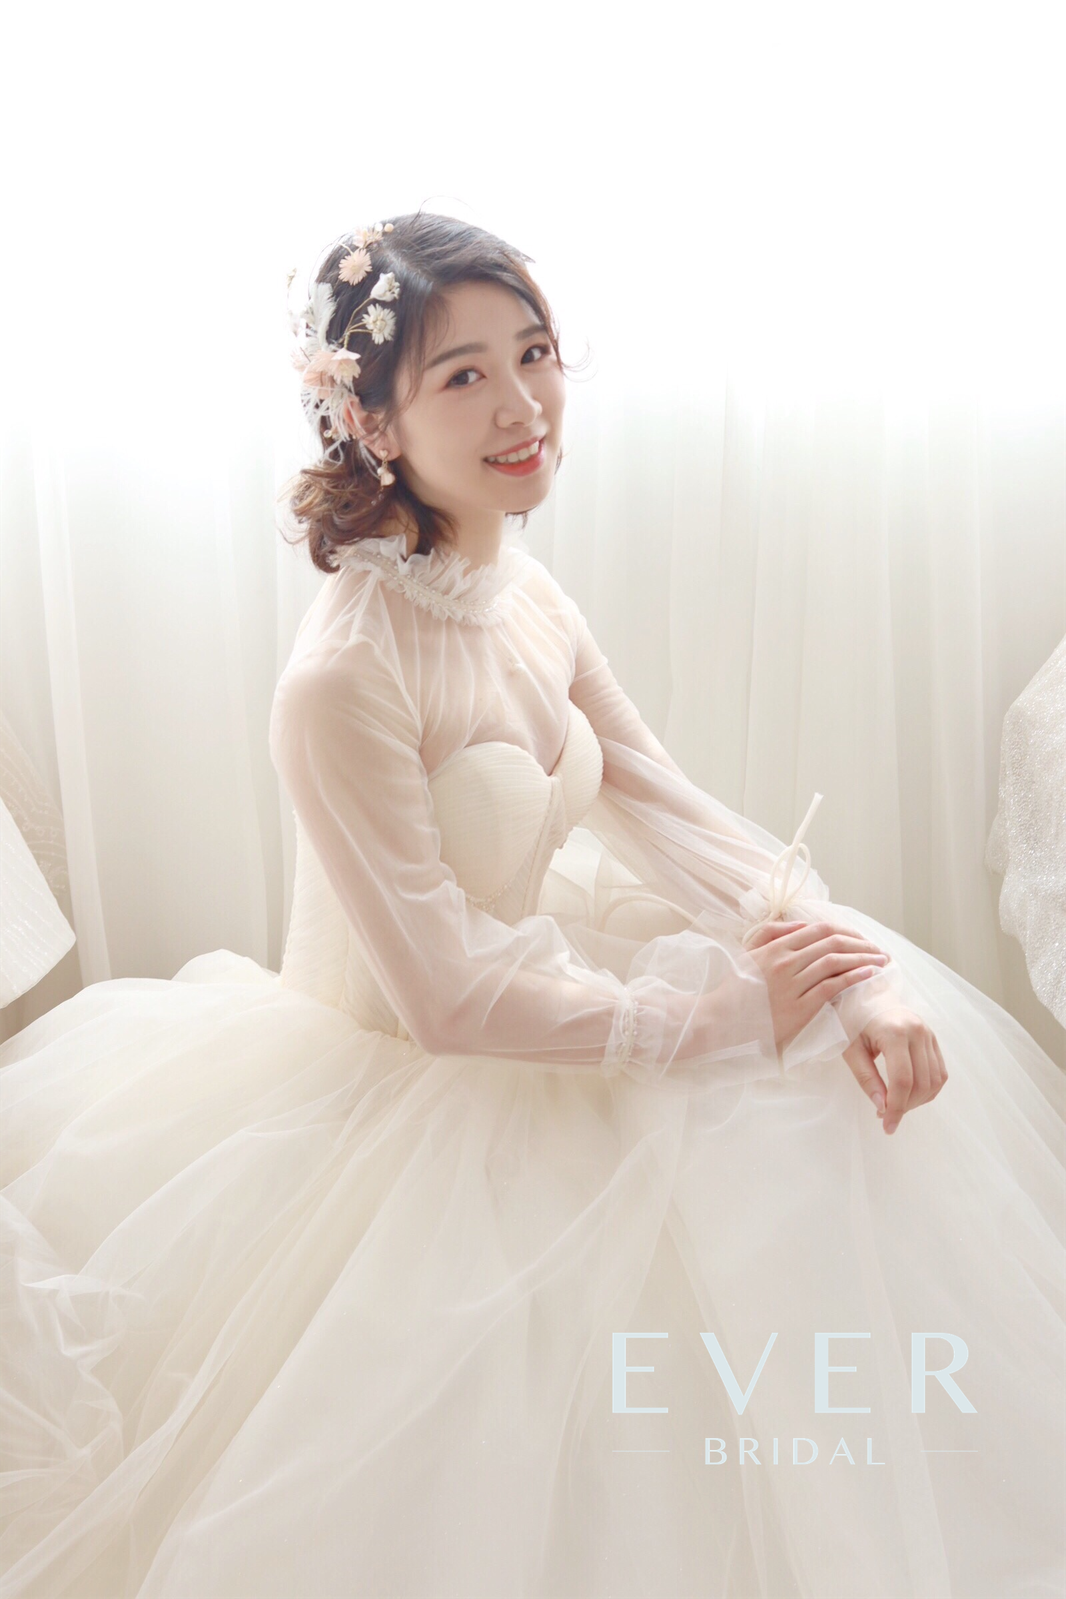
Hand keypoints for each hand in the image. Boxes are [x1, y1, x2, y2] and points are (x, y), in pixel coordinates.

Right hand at [744, 920, 891, 1052]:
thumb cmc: (734, 991)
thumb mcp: (747, 954)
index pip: (818, 930)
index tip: (861, 937)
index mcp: (774, 947)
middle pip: (831, 943)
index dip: (845, 931)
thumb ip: (770, 934)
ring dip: (863, 958)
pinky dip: (853, 977)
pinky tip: (868, 974)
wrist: (721, 1022)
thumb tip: (800, 924)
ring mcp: (793, 984)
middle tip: (878, 949)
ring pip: (835, 962)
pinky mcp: (800, 1008)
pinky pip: (832, 986)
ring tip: (881, 960)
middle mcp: (785, 962)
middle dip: (860, 943)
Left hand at [842, 1008, 948, 1133]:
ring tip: (896, 1105)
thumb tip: (882, 1108)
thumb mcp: (850, 1049)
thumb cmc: (852, 1019)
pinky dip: (928, 1089)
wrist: (866, 992)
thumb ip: (866, 1078)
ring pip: (935, 1080)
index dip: (897, 1108)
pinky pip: (940, 1072)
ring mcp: (929, 1033)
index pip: (902, 1080)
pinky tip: (909, 1094)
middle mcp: (917, 1031)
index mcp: (894, 1032)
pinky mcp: (933, 1037)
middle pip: (921, 1083)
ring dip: (918, 1101)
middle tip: (886, 1116)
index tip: (887, 1126)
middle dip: (906, 1107)